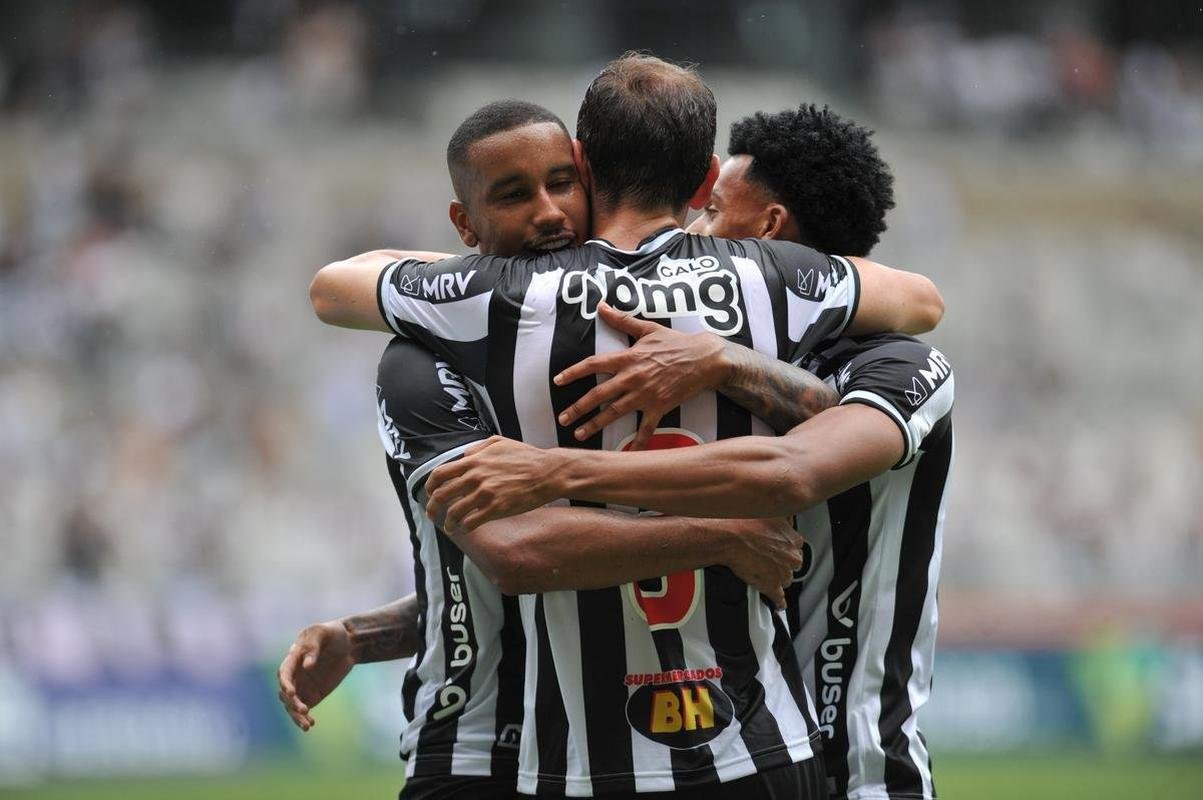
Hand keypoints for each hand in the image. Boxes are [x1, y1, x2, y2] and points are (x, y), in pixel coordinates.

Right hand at [277, 620, 355, 730]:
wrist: (348, 643)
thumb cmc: (332, 633)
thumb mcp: (323, 633)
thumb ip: (313, 647)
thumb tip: (306, 666)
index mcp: (293, 657)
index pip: (284, 672)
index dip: (285, 683)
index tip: (291, 693)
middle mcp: (294, 674)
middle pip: (286, 692)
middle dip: (292, 702)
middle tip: (304, 709)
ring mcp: (302, 685)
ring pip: (292, 705)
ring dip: (296, 716)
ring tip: (307, 724)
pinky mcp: (312, 695)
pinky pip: (303, 709)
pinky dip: (304, 718)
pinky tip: (310, 724)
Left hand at [426, 436, 564, 531]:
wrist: (547, 473)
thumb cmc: (526, 457)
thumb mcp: (499, 442)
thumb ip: (478, 448)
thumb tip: (464, 456)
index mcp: (474, 461)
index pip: (440, 474)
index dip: (430, 486)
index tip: (430, 493)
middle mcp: (475, 477)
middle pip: (441, 495)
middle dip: (432, 508)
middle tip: (432, 515)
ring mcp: (485, 494)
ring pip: (454, 512)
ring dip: (448, 522)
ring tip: (449, 527)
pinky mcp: (496, 509)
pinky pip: (472, 522)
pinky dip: (465, 527)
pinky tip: (466, 528)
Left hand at [554, 303, 727, 449]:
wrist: (704, 359)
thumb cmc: (676, 342)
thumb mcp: (648, 328)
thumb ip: (622, 320)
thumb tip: (601, 306)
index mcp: (628, 358)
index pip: (593, 364)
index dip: (574, 373)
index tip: (558, 381)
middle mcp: (633, 377)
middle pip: (599, 394)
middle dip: (578, 407)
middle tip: (562, 418)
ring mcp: (646, 394)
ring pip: (615, 412)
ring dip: (595, 424)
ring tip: (579, 434)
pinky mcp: (660, 407)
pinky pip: (646, 428)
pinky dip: (637, 442)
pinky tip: (627, 453)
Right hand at [720, 517, 803, 608]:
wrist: (729, 537)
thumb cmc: (744, 523)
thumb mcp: (770, 512)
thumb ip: (782, 517)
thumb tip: (787, 515)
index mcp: (793, 539)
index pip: (797, 546)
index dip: (785, 546)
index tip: (778, 546)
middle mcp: (791, 557)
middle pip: (793, 564)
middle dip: (782, 562)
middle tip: (767, 557)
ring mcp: (782, 573)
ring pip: (785, 579)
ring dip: (777, 576)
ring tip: (763, 572)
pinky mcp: (771, 586)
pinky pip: (779, 598)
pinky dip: (779, 602)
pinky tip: (778, 604)